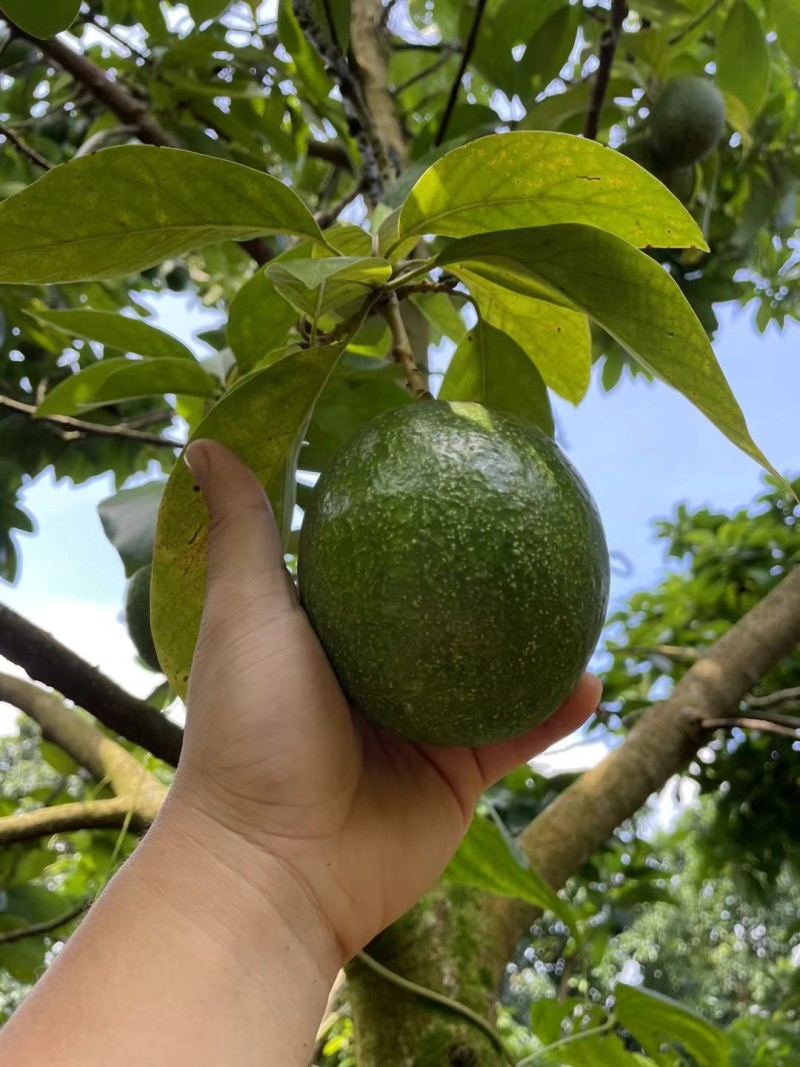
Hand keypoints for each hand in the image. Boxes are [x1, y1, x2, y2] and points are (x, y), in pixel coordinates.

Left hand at [173, 440, 600, 970]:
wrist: (278, 867)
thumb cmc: (251, 729)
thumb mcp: (246, 612)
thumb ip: (244, 530)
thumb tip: (206, 442)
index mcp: (331, 633)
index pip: (378, 561)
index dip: (413, 520)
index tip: (451, 473)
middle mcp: (379, 674)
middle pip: (447, 612)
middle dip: (490, 576)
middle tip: (537, 522)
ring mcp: (422, 724)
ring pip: (496, 669)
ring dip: (539, 638)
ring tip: (585, 587)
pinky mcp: (458, 775)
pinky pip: (517, 733)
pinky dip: (555, 710)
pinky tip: (591, 677)